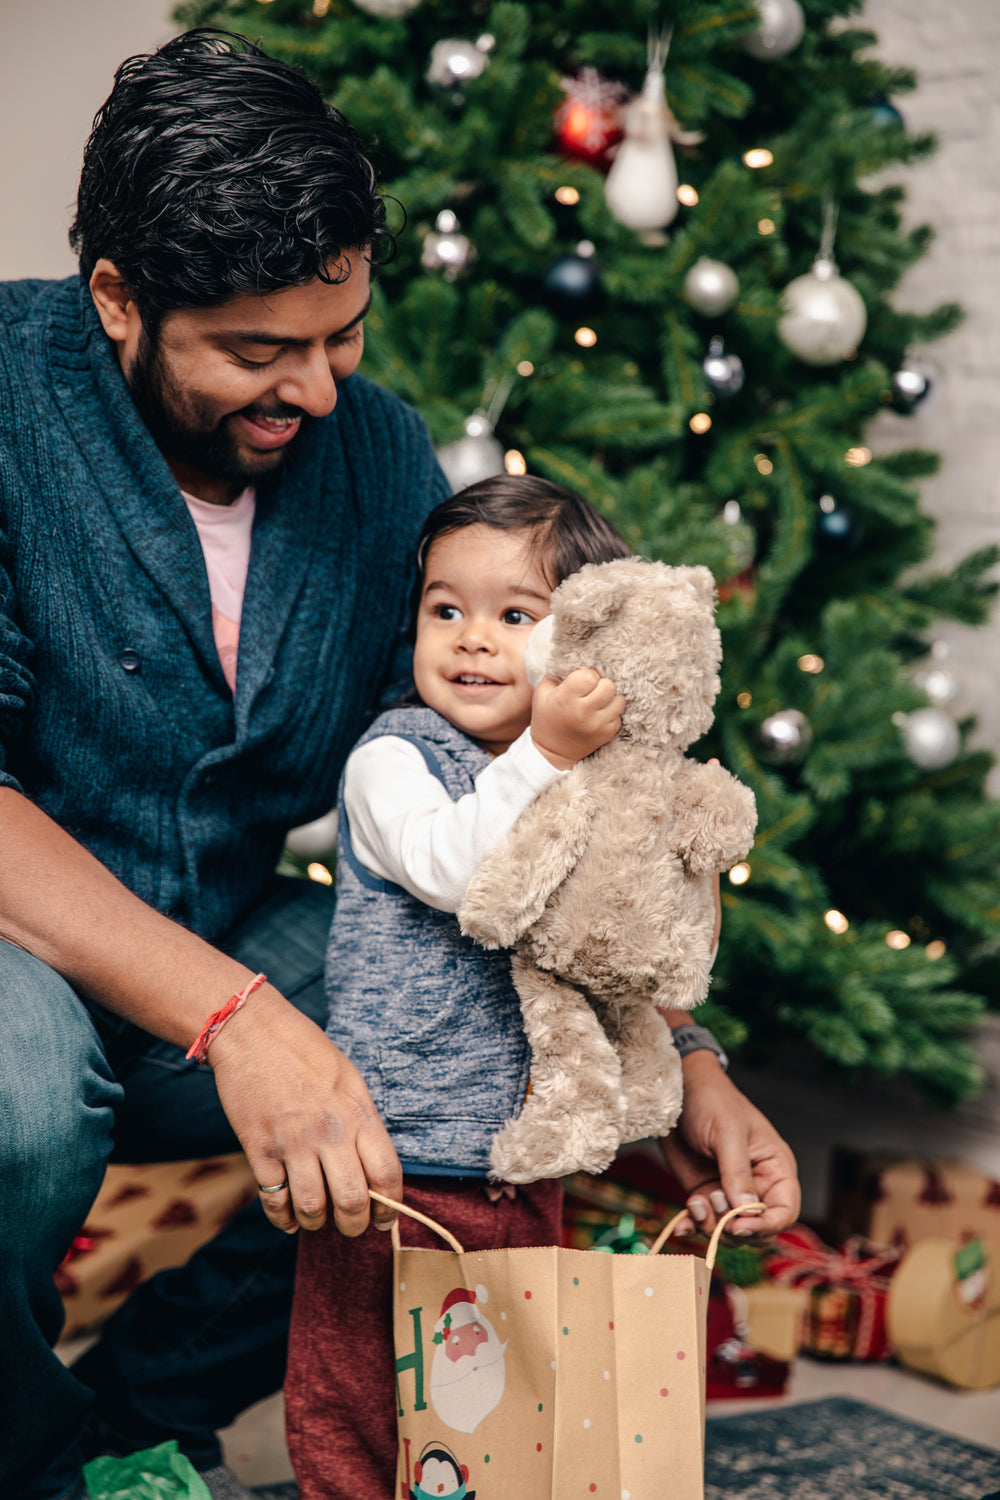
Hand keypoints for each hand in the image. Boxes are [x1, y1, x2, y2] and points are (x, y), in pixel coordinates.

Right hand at [209, 988, 402, 1237]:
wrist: (251, 1031)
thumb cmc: (304, 1050)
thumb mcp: (349, 1079)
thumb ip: (362, 1121)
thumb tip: (372, 1167)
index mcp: (358, 1112)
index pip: (386, 1173)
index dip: (390, 1206)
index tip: (386, 1219)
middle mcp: (329, 1131)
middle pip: (352, 1201)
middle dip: (355, 1225)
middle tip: (352, 1227)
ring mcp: (292, 1143)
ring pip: (312, 1208)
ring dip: (317, 1223)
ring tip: (317, 1218)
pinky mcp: (259, 1149)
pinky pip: (274, 1200)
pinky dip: (283, 1217)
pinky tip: (288, 1216)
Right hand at [530, 668, 625, 769]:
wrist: (552, 752)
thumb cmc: (546, 717)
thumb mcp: (542, 693)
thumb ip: (557, 673)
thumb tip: (576, 657)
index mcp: (565, 699)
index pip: (589, 676)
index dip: (588, 674)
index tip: (582, 680)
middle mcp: (583, 712)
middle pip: (608, 686)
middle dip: (601, 683)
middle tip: (593, 689)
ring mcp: (598, 725)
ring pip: (619, 699)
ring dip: (610, 697)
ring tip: (599, 699)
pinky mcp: (607, 733)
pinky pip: (619, 714)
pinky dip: (612, 711)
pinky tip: (600, 712)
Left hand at [660, 1051, 799, 1242]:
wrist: (677, 1092)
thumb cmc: (712, 1101)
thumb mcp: (728, 1132)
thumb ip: (737, 1172)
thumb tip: (746, 1209)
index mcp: (775, 1168)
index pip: (785, 1211)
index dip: (767, 1226)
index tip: (739, 1226)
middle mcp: (757, 1185)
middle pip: (758, 1229)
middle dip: (735, 1229)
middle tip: (712, 1205)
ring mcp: (729, 1191)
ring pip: (730, 1231)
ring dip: (711, 1226)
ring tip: (695, 1202)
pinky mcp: (705, 1193)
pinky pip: (704, 1222)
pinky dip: (693, 1226)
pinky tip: (681, 1224)